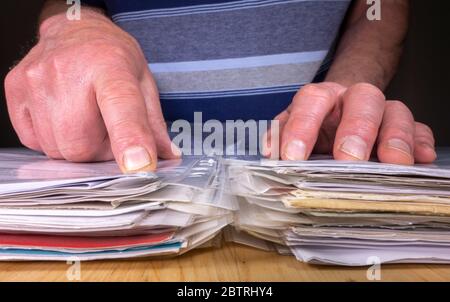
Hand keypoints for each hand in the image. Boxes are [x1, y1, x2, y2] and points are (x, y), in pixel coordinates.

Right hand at [4, 11, 179, 171]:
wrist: (74, 29)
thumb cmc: (111, 58)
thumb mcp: (143, 83)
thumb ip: (153, 123)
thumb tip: (167, 156)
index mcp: (111, 66)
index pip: (121, 108)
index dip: (129, 140)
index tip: (138, 166)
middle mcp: (68, 71)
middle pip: (81, 146)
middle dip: (99, 149)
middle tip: (106, 127)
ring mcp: (36, 80)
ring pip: (57, 150)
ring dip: (76, 146)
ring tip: (84, 118)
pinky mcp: (15, 90)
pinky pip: (35, 143)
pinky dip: (53, 140)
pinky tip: (63, 117)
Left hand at [265, 82, 435, 164]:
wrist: (341, 114)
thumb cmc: (316, 126)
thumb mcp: (293, 128)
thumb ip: (280, 137)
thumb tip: (269, 153)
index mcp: (322, 97)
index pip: (312, 101)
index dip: (301, 127)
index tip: (293, 158)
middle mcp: (353, 98)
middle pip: (363, 99)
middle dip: (357, 128)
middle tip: (349, 158)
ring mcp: (382, 111)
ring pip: (396, 112)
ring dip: (395, 137)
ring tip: (395, 162)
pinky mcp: (405, 128)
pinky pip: (419, 129)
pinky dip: (420, 142)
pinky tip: (421, 159)